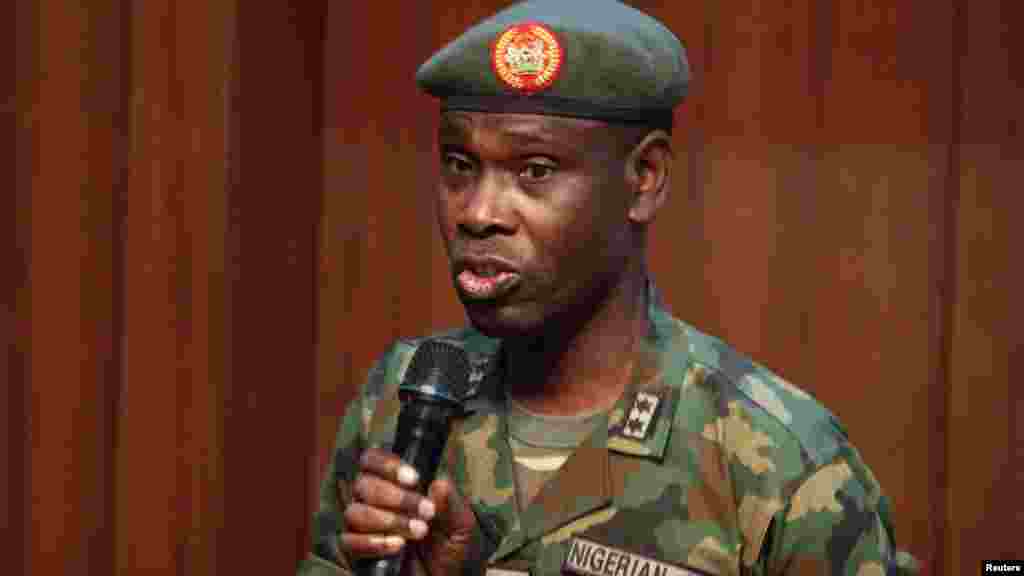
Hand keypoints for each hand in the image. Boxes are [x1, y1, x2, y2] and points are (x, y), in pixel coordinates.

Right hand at [340, 448, 476, 575]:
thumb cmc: (453, 550)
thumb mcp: (462, 525)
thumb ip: (451, 504)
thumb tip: (438, 484)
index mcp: (397, 485)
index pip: (373, 460)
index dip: (387, 464)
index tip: (414, 479)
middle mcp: (376, 501)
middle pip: (363, 484)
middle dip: (396, 497)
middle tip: (426, 512)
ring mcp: (365, 526)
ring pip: (355, 511)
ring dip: (388, 520)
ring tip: (418, 532)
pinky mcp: (358, 552)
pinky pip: (348, 541)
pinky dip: (373, 542)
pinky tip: (398, 546)